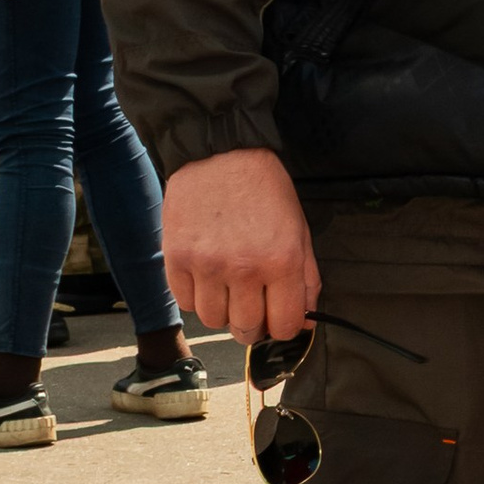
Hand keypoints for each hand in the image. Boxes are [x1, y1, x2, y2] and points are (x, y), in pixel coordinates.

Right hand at [162, 147, 320, 344]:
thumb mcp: (299, 229)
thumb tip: (305, 321)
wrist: (221, 153)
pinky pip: (185, 302)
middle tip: (252, 308)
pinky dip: (196, 297)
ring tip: (228, 288)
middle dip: (253, 326)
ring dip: (223, 312)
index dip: (283, 329)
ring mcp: (206, 265)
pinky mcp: (177, 258)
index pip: (285, 326)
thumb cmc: (263, 188)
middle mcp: (243, 268)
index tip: (277, 320)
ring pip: (214, 320)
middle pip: (246, 330)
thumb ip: (306, 278)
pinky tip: (206, 277)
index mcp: (281, 261)